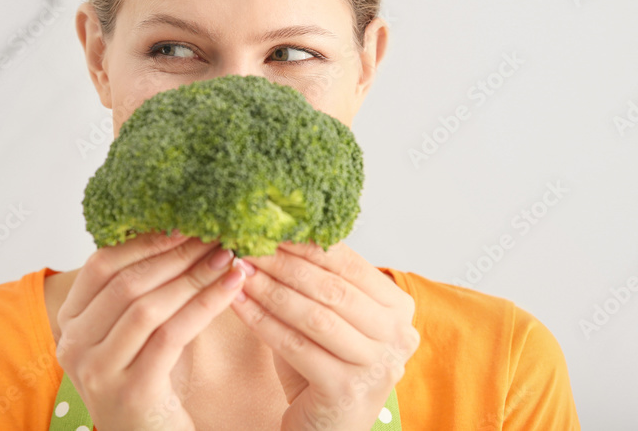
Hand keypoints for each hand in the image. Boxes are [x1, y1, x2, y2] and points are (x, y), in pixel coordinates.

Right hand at [55, 231, 246, 430]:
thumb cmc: (148, 383)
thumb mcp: (131, 334)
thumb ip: (139, 291)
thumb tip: (179, 231)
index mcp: (70, 324)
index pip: (100, 265)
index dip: (144, 240)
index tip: (184, 223)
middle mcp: (74, 347)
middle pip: (126, 283)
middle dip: (175, 255)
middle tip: (214, 235)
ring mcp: (98, 372)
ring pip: (149, 307)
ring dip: (194, 277)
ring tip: (227, 257)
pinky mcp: (131, 392)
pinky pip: (172, 335)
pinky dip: (205, 305)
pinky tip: (231, 288)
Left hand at [230, 240, 419, 430]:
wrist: (327, 429)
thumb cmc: (324, 368)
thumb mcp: (329, 319)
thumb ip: (316, 283)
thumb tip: (276, 233)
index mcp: (399, 309)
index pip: (350, 265)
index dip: (307, 244)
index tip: (271, 227)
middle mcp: (397, 336)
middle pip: (332, 288)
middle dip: (285, 263)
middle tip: (250, 244)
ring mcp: (375, 366)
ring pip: (314, 316)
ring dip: (270, 289)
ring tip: (241, 269)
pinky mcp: (346, 390)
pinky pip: (296, 346)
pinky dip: (262, 321)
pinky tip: (238, 302)